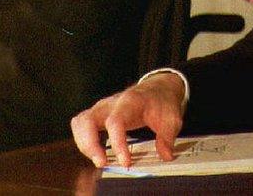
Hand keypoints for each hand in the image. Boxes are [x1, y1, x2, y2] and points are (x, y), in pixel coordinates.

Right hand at [70, 73, 185, 167]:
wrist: (156, 89)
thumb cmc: (160, 103)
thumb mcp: (172, 118)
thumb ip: (167, 137)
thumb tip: (165, 155)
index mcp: (129, 102)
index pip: (116, 122)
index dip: (117, 143)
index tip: (125, 161)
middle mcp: (111, 104)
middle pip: (88, 120)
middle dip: (90, 145)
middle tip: (102, 163)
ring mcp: (101, 108)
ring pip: (80, 123)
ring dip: (84, 144)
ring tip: (99, 160)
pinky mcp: (97, 114)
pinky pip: (81, 126)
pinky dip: (83, 141)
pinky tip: (96, 153)